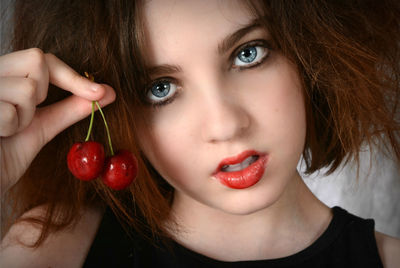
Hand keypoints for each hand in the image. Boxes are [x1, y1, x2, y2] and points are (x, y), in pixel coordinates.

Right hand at [0, 48, 115, 194]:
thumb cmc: (3, 154)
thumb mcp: (41, 127)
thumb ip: (71, 108)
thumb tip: (108, 92)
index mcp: (4, 75)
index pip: (42, 58)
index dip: (72, 75)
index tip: (100, 93)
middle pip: (36, 60)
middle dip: (40, 94)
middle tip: (22, 116)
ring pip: (26, 88)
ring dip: (22, 118)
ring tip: (4, 130)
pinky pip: (8, 111)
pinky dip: (7, 128)